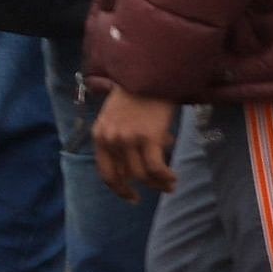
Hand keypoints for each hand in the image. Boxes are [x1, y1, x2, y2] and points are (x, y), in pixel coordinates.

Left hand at [93, 87, 179, 201]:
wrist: (150, 74)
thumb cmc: (136, 95)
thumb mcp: (116, 117)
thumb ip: (120, 141)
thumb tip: (134, 169)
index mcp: (100, 135)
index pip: (106, 172)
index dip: (119, 189)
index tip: (132, 197)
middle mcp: (111, 139)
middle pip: (125, 177)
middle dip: (143, 188)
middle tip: (159, 190)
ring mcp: (129, 139)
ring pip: (143, 176)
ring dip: (159, 184)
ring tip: (170, 184)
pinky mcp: (148, 137)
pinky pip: (157, 169)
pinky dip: (166, 177)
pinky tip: (173, 177)